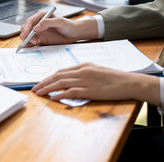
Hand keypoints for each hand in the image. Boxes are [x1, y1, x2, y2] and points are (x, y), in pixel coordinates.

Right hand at [20, 11, 97, 46]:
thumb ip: (47, 23)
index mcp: (41, 16)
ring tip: (33, 43)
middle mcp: (38, 24)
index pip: (30, 21)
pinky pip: (32, 42)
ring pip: (28, 36)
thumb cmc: (68, 25)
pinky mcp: (41, 39)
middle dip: (25, 34)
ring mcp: (39, 32)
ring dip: (27, 40)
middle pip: (26, 28)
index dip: (26, 28)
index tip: (26, 34)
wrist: (74, 34)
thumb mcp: (59, 22)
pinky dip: (30, 45)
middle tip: (27, 40)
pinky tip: (30, 46)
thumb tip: (36, 27)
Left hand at [31, 63, 160, 105]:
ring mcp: (85, 80)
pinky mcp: (89, 90)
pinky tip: (53, 98)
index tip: (41, 81)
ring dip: (47, 88)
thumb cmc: (114, 78)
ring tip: (38, 93)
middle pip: (57, 76)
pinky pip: (70, 92)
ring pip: (60, 83)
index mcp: (83, 65)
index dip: (49, 77)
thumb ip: (83, 73)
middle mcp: (81, 71)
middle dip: (43, 82)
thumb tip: (70, 80)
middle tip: (34, 88)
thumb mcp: (96, 70)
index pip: (61, 70)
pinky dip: (59, 95)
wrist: (128, 82)